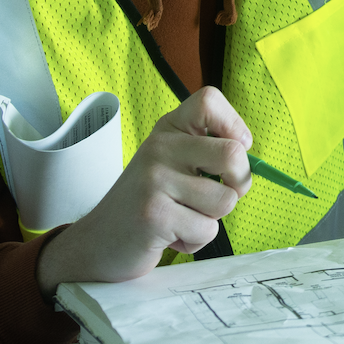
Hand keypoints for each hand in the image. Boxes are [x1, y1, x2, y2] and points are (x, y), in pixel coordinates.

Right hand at [35, 87, 254, 294]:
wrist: (97, 243)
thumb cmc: (147, 202)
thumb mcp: (171, 162)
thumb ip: (205, 150)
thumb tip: (246, 149)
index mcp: (168, 129)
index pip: (209, 100)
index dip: (234, 125)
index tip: (233, 148)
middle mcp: (160, 147)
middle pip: (233, 155)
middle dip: (238, 184)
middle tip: (216, 196)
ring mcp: (155, 181)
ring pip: (225, 200)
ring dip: (211, 219)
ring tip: (182, 218)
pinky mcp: (155, 216)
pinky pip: (207, 230)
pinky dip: (196, 240)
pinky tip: (170, 235)